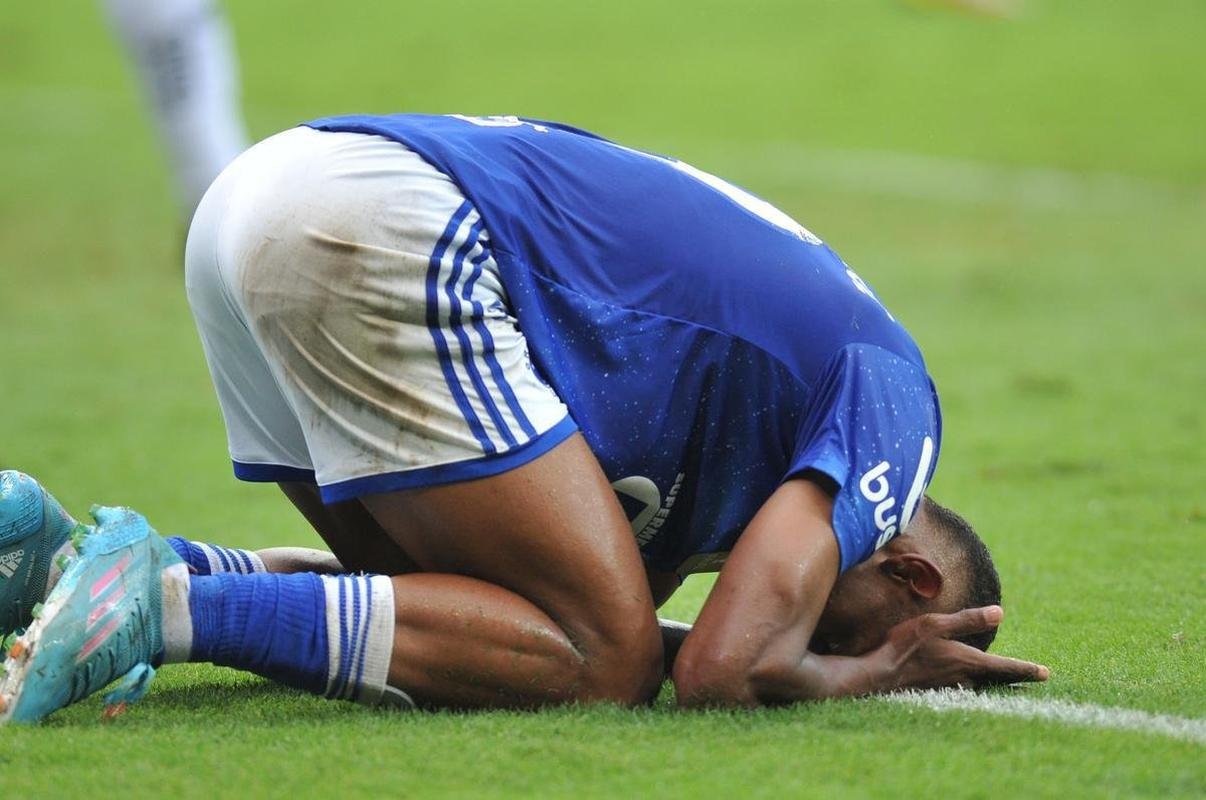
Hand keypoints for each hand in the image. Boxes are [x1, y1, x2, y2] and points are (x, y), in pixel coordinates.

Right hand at [875, 606, 1048, 690]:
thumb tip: (1000, 612)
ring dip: (993, 683)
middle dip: (1014, 678)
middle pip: (995, 680)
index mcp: (967, 661)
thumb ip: (967, 620)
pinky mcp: (935, 691)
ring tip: (1003, 680)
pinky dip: (972, 685)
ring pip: (978, 685)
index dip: (1026, 669)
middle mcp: (963, 678)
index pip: (1005, 667)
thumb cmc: (905, 646)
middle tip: (1034, 679)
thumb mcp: (936, 625)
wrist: (878, 675)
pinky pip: (961, 688)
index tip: (1045, 673)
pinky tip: (966, 682)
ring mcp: (949, 687)